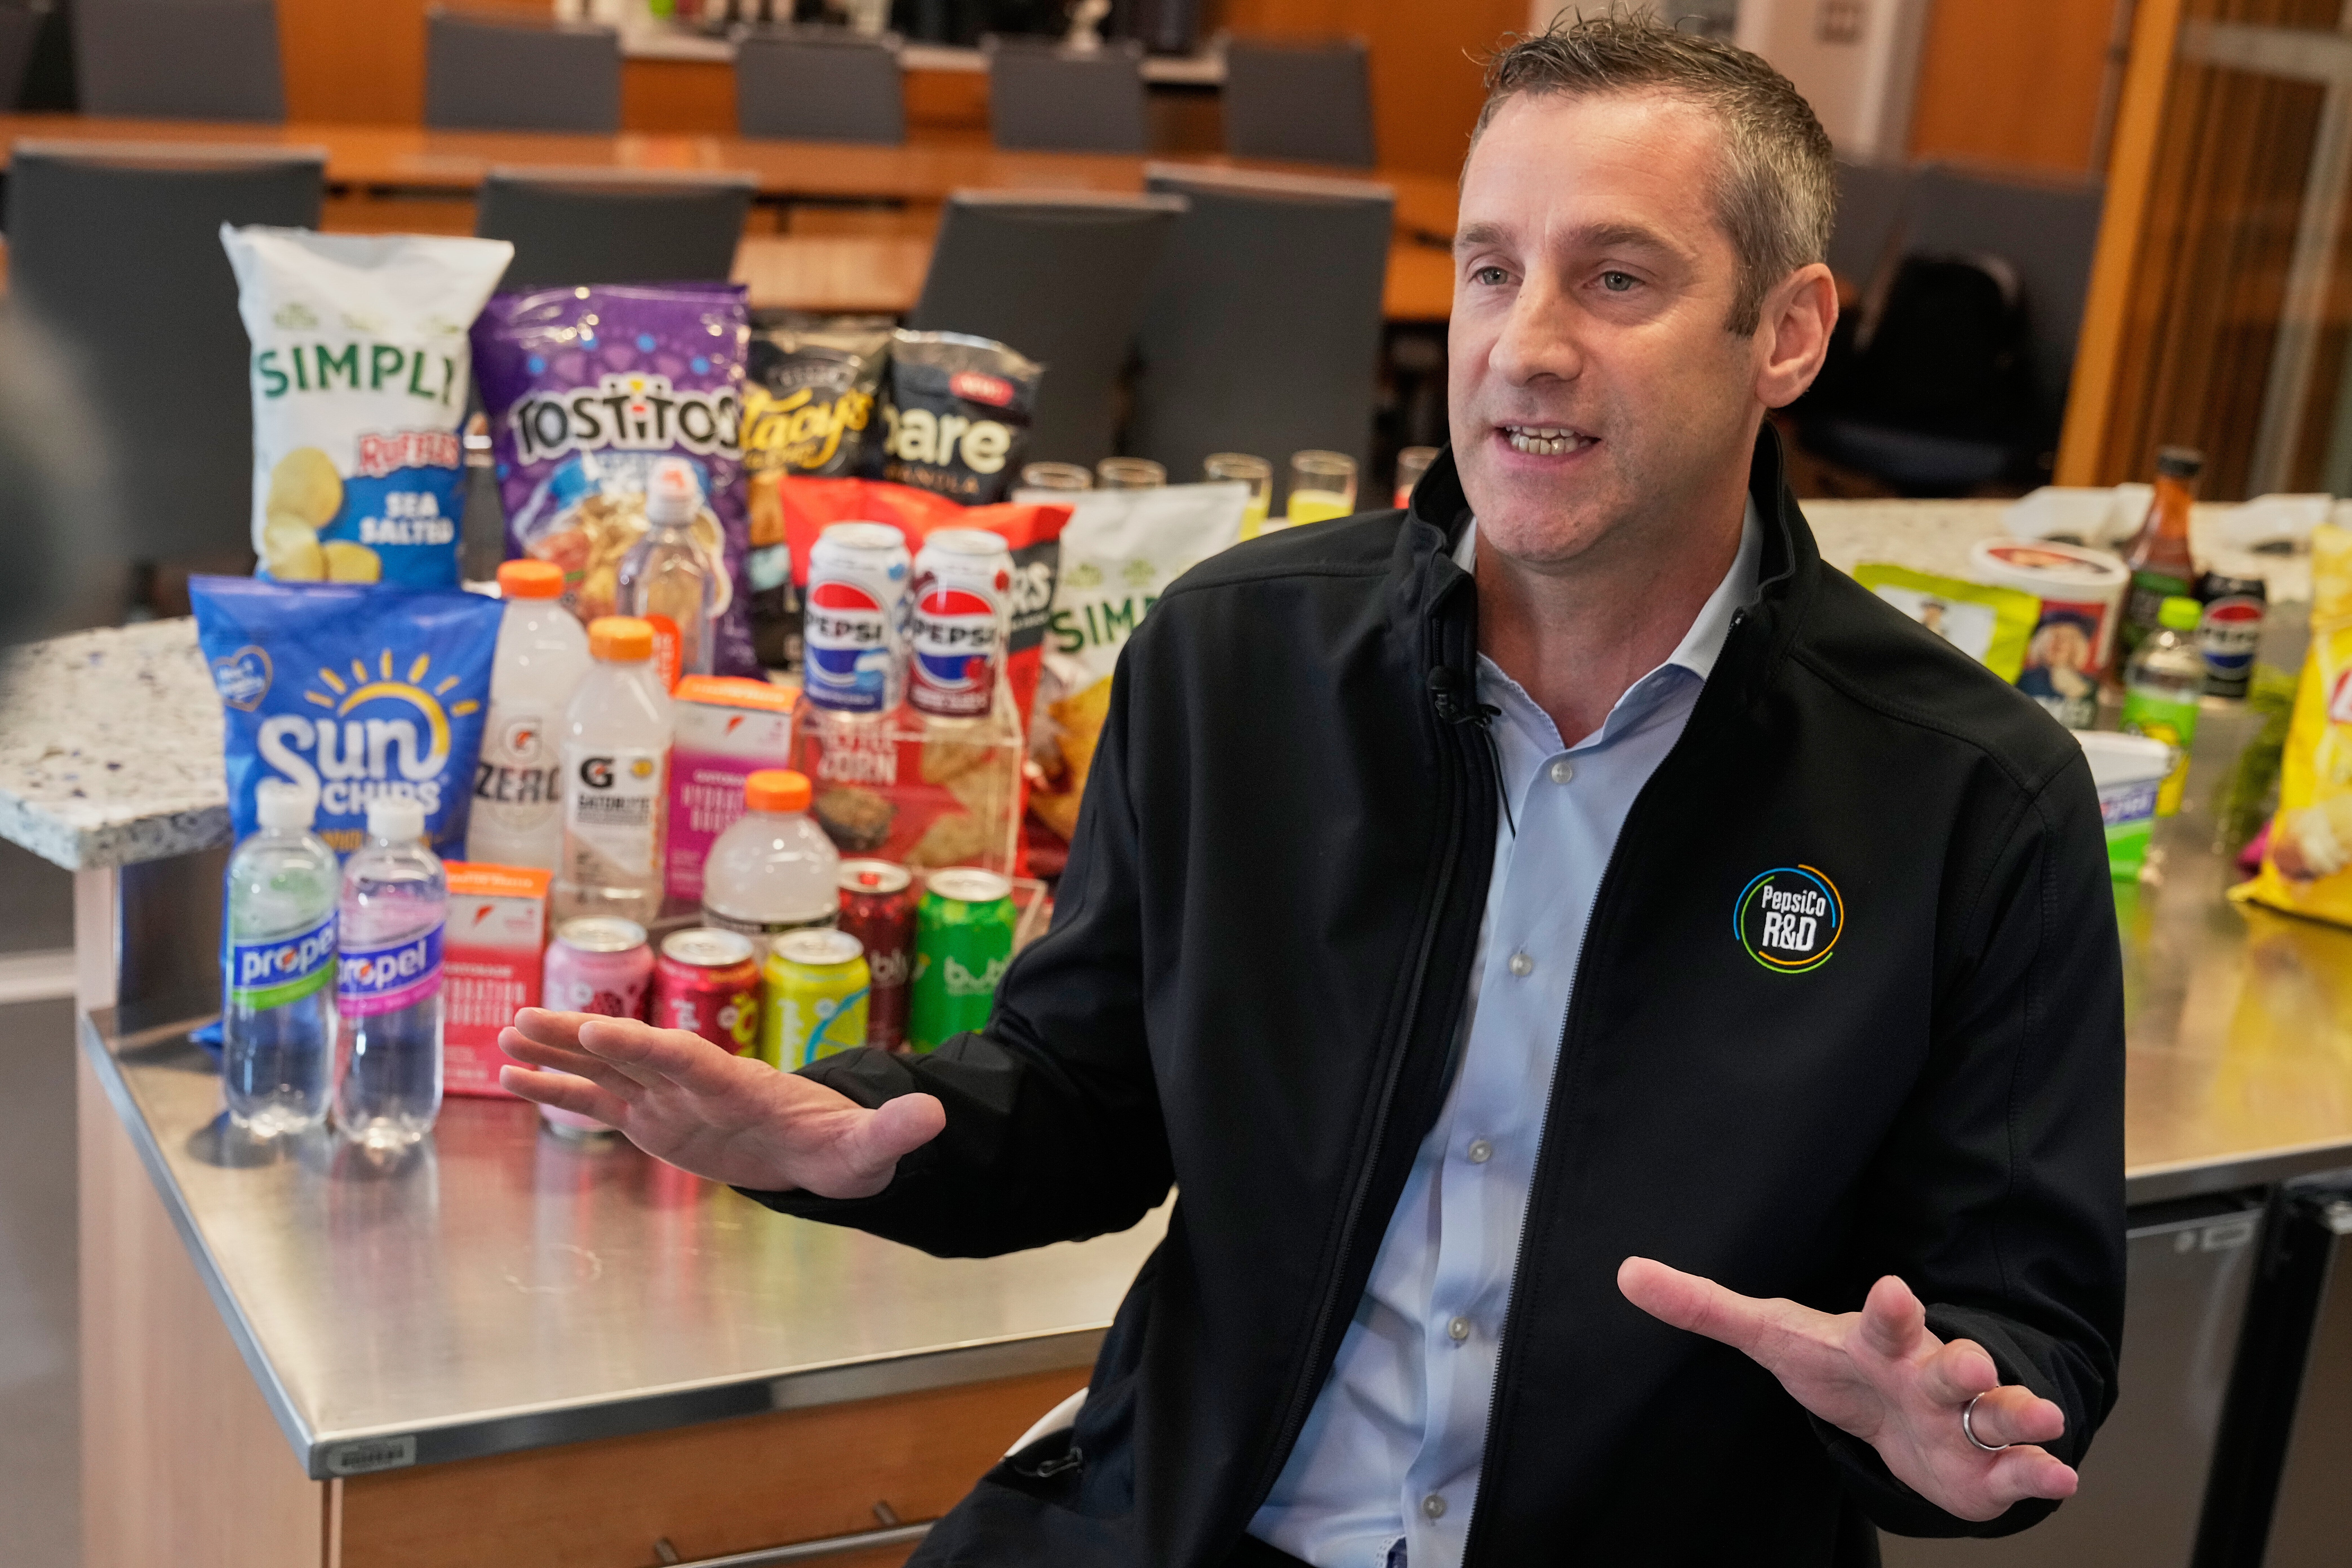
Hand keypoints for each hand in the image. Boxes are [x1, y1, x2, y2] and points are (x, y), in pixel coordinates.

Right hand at [498, 1009, 944, 1197]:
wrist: (828, 1149)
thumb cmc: (845, 1146)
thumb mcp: (873, 1146)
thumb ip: (895, 1130)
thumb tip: (935, 1116)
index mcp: (739, 1085)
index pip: (685, 1058)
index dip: (643, 1044)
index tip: (600, 1029)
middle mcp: (696, 1083)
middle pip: (631, 1051)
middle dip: (581, 1034)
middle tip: (526, 1015)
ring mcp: (669, 1099)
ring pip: (604, 1070)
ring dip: (557, 1054)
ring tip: (502, 1035)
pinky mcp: (654, 1120)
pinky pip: (599, 1103)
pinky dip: (559, 1091)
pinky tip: (514, 1078)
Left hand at [1618, 1258, 2074, 1521]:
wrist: (1897, 1411)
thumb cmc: (1836, 1367)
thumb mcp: (1769, 1337)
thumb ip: (1703, 1307)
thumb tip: (1626, 1273)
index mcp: (1880, 1342)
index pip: (1883, 1320)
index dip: (1889, 1306)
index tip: (1893, 1289)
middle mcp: (1930, 1373)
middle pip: (1949, 1366)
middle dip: (1966, 1364)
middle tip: (1973, 1361)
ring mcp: (1966, 1419)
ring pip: (1998, 1412)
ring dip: (2018, 1413)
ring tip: (2040, 1418)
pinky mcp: (1988, 1466)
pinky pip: (2018, 1467)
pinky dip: (2039, 1473)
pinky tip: (2058, 1476)